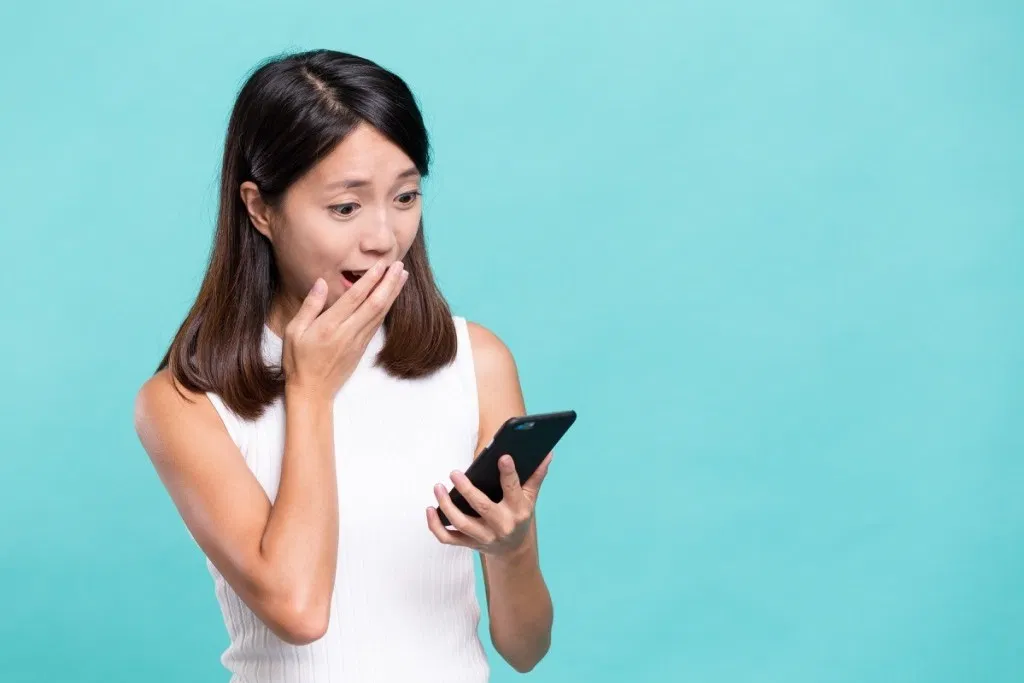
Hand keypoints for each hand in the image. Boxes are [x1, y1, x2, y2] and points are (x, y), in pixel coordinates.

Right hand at [283, 260, 406, 400]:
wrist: (312, 391)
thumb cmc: (298, 360)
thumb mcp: (294, 331)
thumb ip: (310, 306)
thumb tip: (320, 282)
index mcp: (330, 326)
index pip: (355, 298)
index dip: (371, 279)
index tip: (381, 264)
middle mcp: (348, 332)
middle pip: (375, 304)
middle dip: (389, 283)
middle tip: (399, 265)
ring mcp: (358, 341)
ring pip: (380, 313)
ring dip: (393, 293)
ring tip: (402, 276)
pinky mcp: (362, 347)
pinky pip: (377, 323)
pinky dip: (387, 308)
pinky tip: (392, 297)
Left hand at [426, 452, 552, 555]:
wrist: (514, 551)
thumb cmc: (520, 516)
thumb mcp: (530, 499)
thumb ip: (536, 476)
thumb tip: (547, 453)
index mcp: (518, 510)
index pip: (513, 489)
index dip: (508, 473)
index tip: (503, 457)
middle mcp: (501, 525)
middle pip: (482, 507)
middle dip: (467, 490)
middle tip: (454, 473)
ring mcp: (484, 537)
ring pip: (461, 523)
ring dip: (446, 506)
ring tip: (438, 487)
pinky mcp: (469, 544)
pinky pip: (448, 538)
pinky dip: (435, 526)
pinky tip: (430, 509)